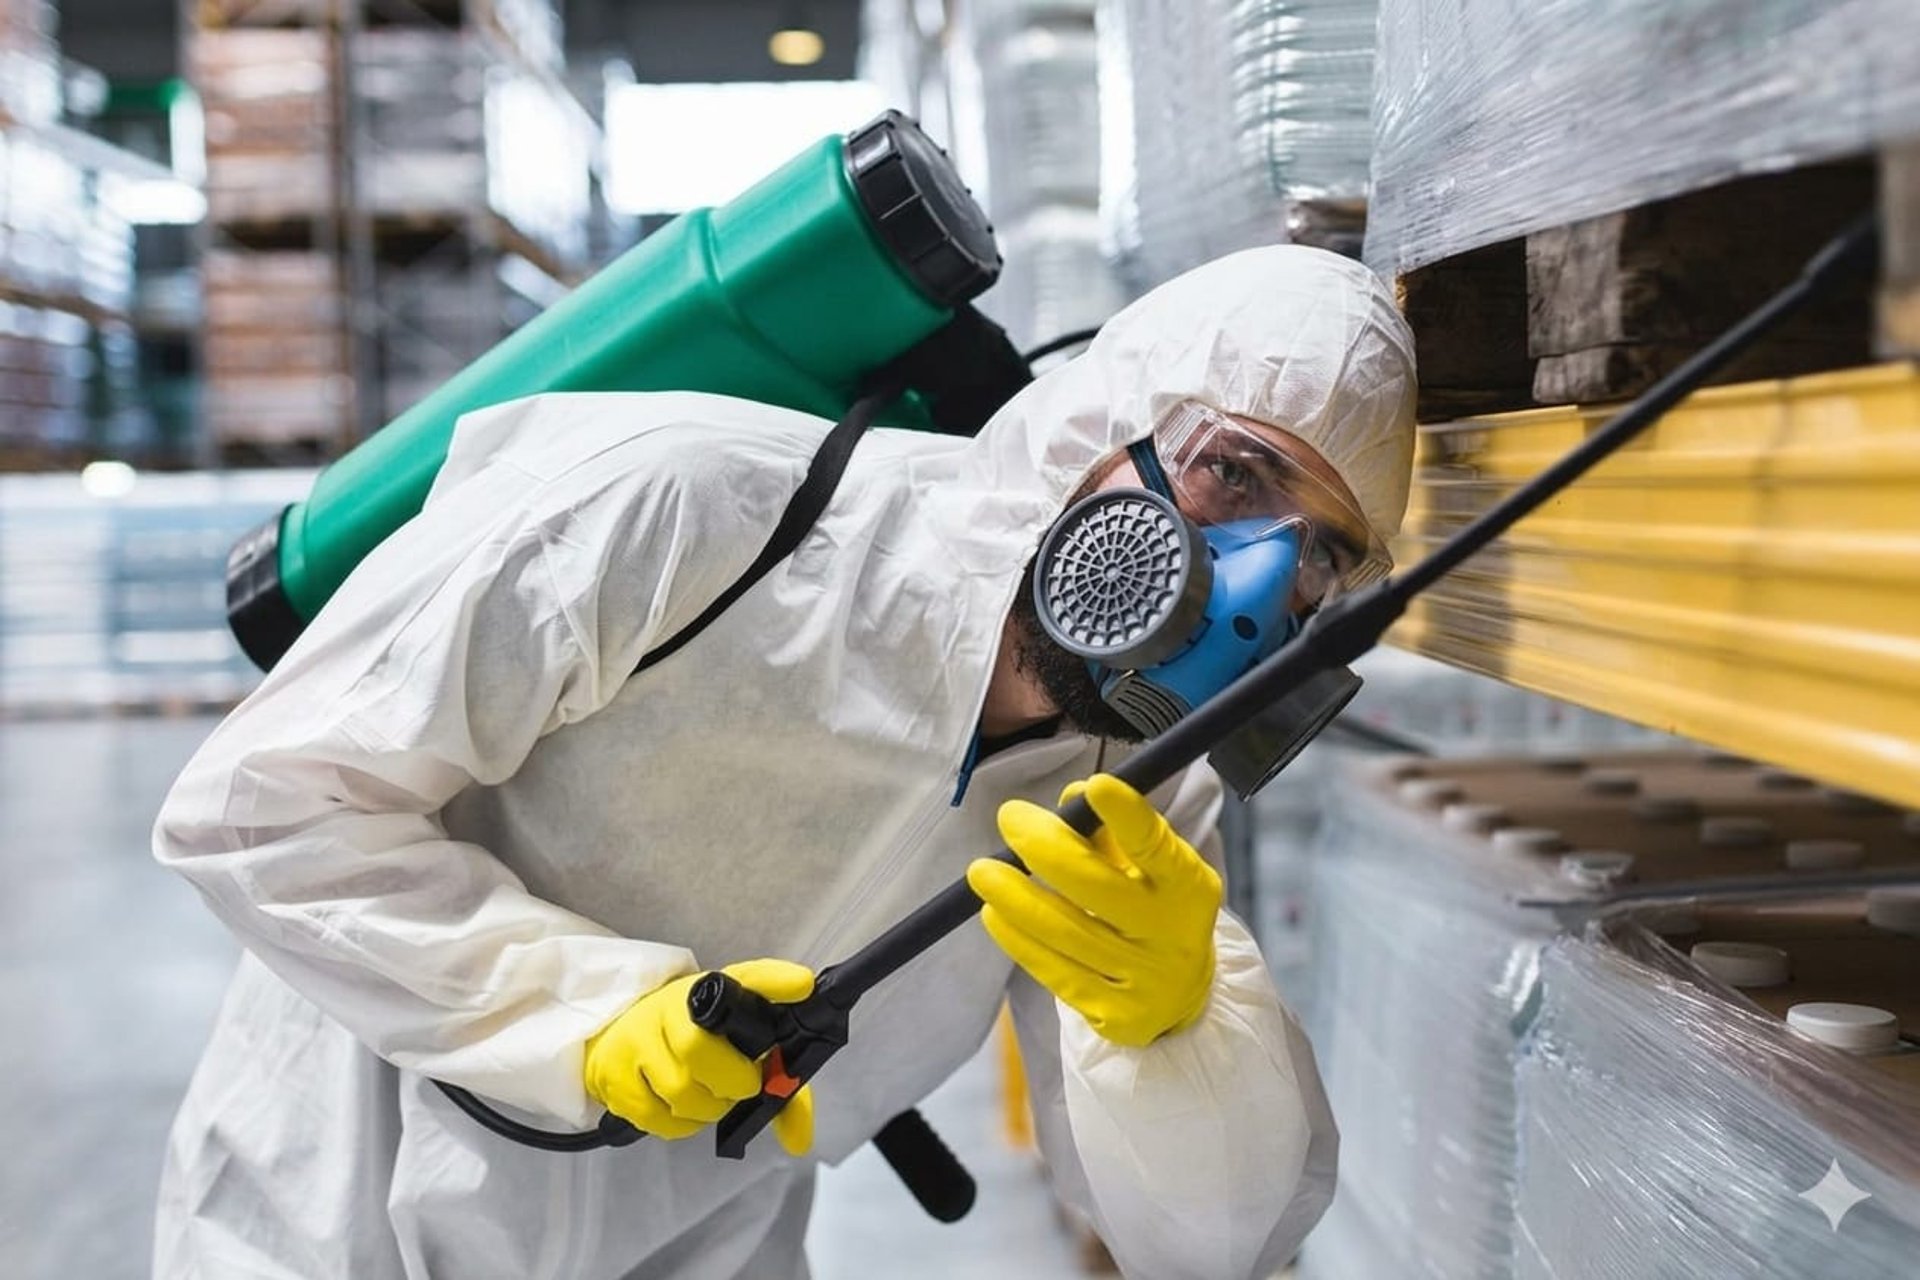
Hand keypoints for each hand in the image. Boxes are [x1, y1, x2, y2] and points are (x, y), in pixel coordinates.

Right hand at [583, 958, 815, 1155]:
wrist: (619, 1036)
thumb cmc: (688, 1040)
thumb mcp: (730, 1041)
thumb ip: (775, 1085)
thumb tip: (800, 1143)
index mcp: (709, 991)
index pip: (747, 977)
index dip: (774, 981)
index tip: (802, 987)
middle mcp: (670, 1006)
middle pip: (700, 1049)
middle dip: (731, 1083)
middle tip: (738, 1086)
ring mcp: (636, 1038)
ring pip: (680, 1091)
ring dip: (706, 1109)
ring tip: (708, 1095)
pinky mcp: (614, 1073)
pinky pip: (656, 1117)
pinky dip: (678, 1124)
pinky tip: (681, 1106)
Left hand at [968, 774, 1221, 1046]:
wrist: (1181, 996)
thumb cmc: (1156, 911)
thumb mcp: (1152, 870)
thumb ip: (1113, 833)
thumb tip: (1072, 796)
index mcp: (1189, 887)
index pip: (1157, 846)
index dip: (1128, 816)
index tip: (1096, 786)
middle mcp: (1171, 935)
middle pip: (1098, 888)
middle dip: (1045, 848)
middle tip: (1009, 818)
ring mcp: (1143, 979)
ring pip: (1066, 932)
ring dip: (1016, 897)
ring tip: (982, 871)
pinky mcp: (1113, 1014)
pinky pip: (1054, 972)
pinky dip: (1018, 939)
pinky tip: (994, 914)